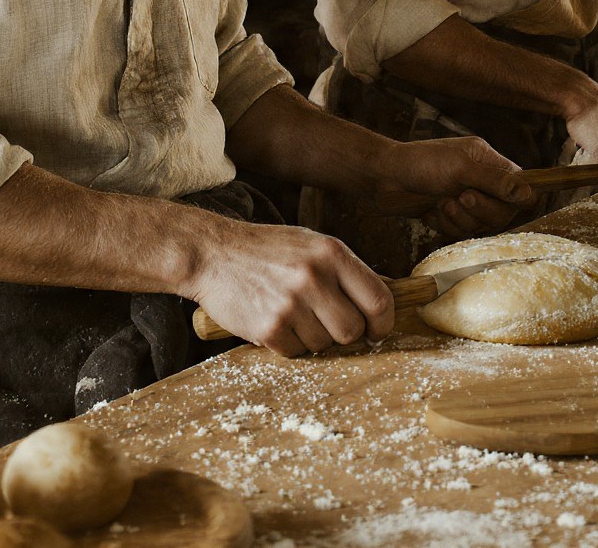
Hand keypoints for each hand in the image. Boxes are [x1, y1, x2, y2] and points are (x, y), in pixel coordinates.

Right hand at [187, 218, 392, 356]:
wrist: (214, 253)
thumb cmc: (268, 250)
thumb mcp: (312, 244)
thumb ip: (344, 270)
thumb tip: (380, 301)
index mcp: (332, 253)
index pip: (378, 299)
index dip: (383, 323)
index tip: (377, 330)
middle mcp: (314, 276)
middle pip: (353, 330)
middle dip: (345, 334)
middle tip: (328, 323)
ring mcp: (291, 303)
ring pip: (325, 345)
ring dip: (313, 338)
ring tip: (293, 313)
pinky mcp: (269, 328)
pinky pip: (296, 353)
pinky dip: (289, 344)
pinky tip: (275, 320)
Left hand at [364, 135, 535, 238]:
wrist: (383, 179)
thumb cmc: (421, 164)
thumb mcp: (461, 168)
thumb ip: (496, 181)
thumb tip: (530, 193)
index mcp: (488, 161)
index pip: (520, 186)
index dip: (513, 199)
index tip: (494, 200)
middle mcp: (481, 180)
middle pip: (503, 211)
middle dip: (480, 210)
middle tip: (460, 198)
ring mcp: (466, 198)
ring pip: (481, 225)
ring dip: (461, 219)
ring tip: (442, 203)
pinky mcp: (451, 215)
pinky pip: (462, 232)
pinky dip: (447, 225)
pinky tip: (432, 212)